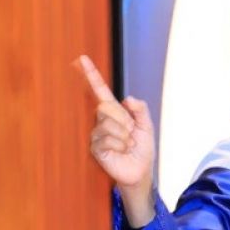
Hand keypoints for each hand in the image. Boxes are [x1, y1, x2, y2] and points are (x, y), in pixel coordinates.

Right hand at [76, 54, 155, 224]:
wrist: (140, 171)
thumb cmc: (142, 149)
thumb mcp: (146, 126)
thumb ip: (140, 110)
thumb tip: (127, 98)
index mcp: (115, 112)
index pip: (101, 91)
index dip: (92, 75)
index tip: (83, 59)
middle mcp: (103, 121)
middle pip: (108, 108)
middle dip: (125, 121)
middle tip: (131, 134)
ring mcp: (97, 134)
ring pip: (108, 125)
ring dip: (124, 136)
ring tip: (127, 145)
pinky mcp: (95, 148)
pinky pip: (107, 140)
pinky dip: (120, 146)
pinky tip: (121, 152)